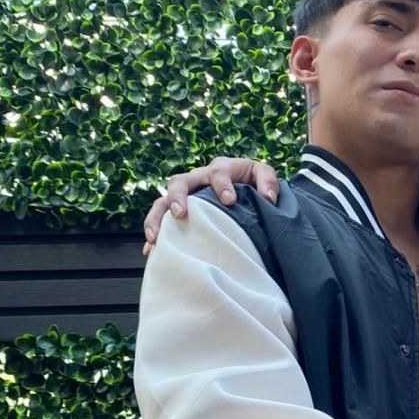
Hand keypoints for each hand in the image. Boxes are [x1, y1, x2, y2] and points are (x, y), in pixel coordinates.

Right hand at [141, 156, 279, 255]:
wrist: (245, 187)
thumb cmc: (254, 182)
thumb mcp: (264, 176)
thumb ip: (268, 182)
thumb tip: (267, 198)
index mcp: (221, 168)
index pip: (218, 172)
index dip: (222, 185)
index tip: (229, 201)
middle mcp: (198, 179)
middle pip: (180, 181)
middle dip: (177, 197)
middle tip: (180, 214)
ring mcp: (186, 195)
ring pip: (162, 200)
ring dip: (156, 218)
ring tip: (156, 238)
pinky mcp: (179, 210)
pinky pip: (160, 219)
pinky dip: (155, 234)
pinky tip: (150, 250)